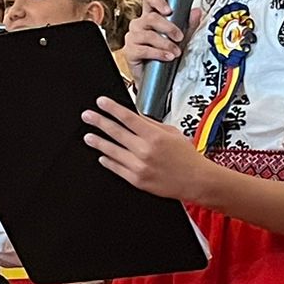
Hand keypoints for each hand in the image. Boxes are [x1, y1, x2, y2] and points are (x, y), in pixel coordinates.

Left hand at [83, 96, 213, 200]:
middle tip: (87, 116)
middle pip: (116, 132)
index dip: (112, 108)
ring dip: (98, 142)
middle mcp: (145, 150)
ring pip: (112, 151)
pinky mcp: (137, 180)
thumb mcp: (173, 133)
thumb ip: (152, 124)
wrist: (196, 181)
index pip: (128, 118)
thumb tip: (135, 116)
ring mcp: (140, 166)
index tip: (101, 102)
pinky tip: (103, 156)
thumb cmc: (187, 157)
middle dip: (99, 122)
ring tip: (88, 136)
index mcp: (155, 136)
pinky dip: (108, 161)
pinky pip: (117, 169)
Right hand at [123, 0, 201, 69]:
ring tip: (175, 52)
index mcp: (149, 16)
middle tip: (179, 36)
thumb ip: (188, 24)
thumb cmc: (164, 54)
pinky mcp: (130, 51)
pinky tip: (167, 57)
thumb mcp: (180, 38)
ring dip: (165, 43)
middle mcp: (139, 24)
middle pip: (151, 17)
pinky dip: (158, 53)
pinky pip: (143, 50)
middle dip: (168, 27)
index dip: (157, 0)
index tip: (169, 9)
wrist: (156, 77)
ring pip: (148, 34)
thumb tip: (196, 11)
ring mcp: (132, 37)